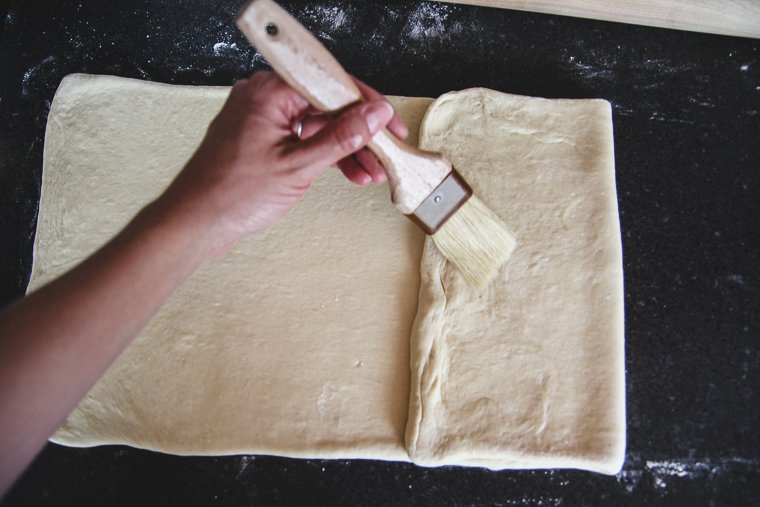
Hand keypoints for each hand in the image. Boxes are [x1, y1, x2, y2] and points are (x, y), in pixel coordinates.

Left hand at [158, 71, 406, 257]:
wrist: (196, 222)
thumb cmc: (233, 194)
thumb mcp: (298, 166)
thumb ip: (341, 137)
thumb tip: (375, 114)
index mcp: (268, 91)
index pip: (330, 84)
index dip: (366, 105)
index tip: (390, 124)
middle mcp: (264, 96)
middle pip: (326, 104)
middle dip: (358, 133)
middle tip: (384, 154)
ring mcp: (262, 117)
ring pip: (317, 123)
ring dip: (345, 147)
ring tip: (370, 172)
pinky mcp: (262, 136)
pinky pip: (302, 136)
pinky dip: (324, 153)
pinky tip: (348, 171)